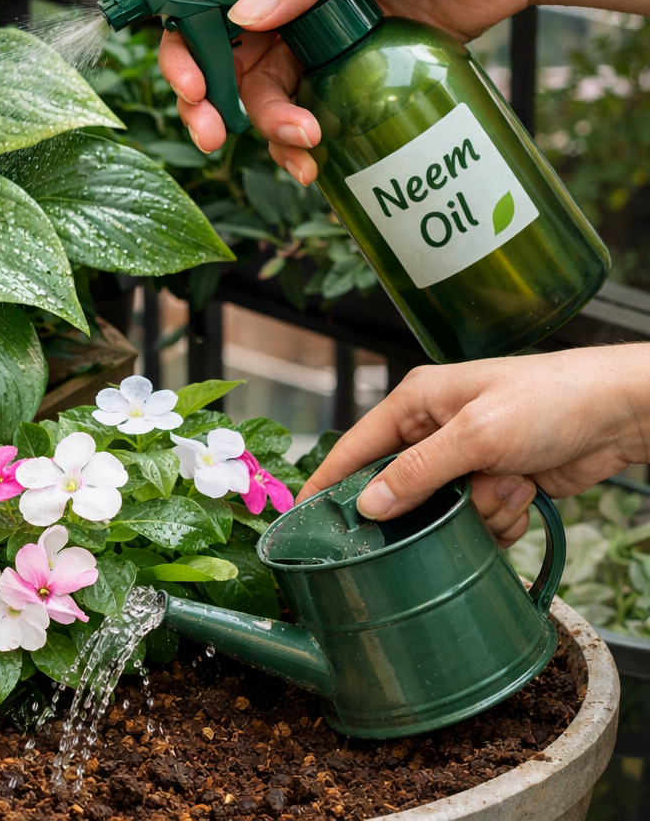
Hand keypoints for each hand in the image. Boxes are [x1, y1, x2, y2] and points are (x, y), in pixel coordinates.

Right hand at [157, 0, 649, 182]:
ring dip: (269, 127)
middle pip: (223, 54)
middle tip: (214, 138)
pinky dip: (305, 138)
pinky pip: (311, 107)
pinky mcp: (353, 64)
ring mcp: (318, 30)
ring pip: (265, 91)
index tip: (194, 84)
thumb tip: (243, 17)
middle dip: (212, 101)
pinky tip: (317, 158)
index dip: (185, 42)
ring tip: (306, 147)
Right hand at [297, 345, 649, 545]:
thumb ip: (417, 471)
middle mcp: (437, 429)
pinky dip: (502, 520)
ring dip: (478, 513)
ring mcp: (468, 459)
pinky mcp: (497, 483)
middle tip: (450, 507)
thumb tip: (368, 505)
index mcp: (417, 401)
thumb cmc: (551, 400)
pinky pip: (478, 522)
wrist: (622, 414)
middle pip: (403, 489)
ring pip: (443, 513)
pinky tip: (526, 495)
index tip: (303, 518)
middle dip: (431, 506)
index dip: (329, 481)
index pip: (356, 446)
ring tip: (511, 485)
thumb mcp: (476, 434)